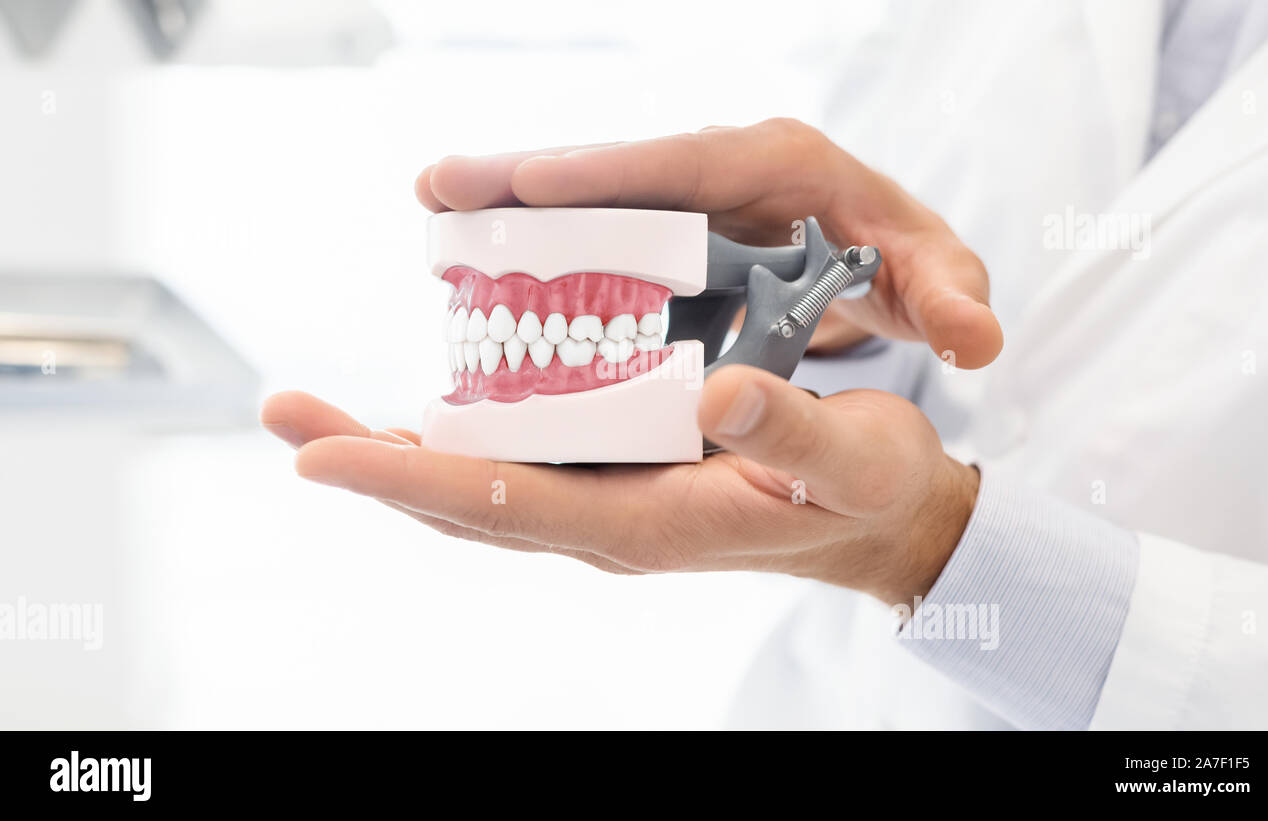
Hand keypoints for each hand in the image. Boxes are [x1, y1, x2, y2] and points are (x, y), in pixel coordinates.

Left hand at [263, 119, 999, 601]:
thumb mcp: (853, 456)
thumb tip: (718, 392)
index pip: (508, 505)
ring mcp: (606, 507)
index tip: (322, 458)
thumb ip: (790, 428)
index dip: (411, 481)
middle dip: (371, 465)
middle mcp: (609, 524)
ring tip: (320, 420)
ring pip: (479, 492)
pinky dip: (453, 449)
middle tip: (285, 419)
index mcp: (652, 524)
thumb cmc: (866, 487)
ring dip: (397, 458)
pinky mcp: (614, 484)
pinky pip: (513, 472)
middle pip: (465, 504)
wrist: (877, 520)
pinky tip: (422, 415)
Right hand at [415, 118, 1001, 367]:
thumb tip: (973, 339)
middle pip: (613, 170)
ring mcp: (683, 201)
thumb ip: (952, 297)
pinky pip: (592, 235)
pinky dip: (536, 244)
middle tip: (437, 184)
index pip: (687, 162)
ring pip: (588, 201)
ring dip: (510, 207)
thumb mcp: (939, 276)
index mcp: (781, 163)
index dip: (611, 171)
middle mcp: (718, 170)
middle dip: (526, 176)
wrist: (888, 260)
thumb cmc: (910, 261)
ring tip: (431, 210)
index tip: (533, 180)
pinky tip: (475, 266)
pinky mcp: (664, 234)